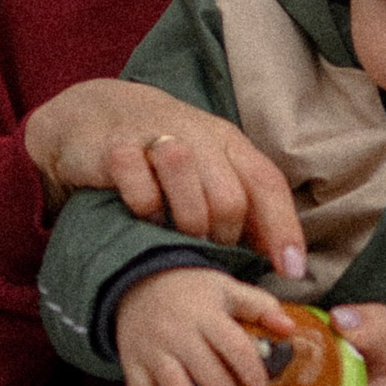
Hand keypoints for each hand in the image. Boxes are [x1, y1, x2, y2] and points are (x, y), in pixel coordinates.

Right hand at [23, 78, 306, 277]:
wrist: (96, 114)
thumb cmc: (162, 153)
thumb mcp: (208, 167)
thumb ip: (242, 203)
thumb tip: (282, 258)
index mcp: (227, 141)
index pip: (266, 183)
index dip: (282, 229)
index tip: (290, 272)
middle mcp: (197, 134)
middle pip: (229, 197)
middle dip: (223, 236)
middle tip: (207, 248)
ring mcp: (155, 138)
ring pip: (189, 185)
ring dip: (186, 223)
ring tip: (176, 234)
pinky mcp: (116, 149)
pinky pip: (140, 191)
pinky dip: (145, 210)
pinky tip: (142, 215)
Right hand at [114, 266, 297, 385]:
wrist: (138, 279)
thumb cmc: (191, 290)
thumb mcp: (225, 288)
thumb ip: (259, 305)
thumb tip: (289, 328)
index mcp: (206, 313)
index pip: (231, 342)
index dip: (248, 365)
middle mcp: (178, 331)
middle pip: (204, 368)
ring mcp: (153, 348)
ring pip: (172, 382)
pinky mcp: (133, 360)